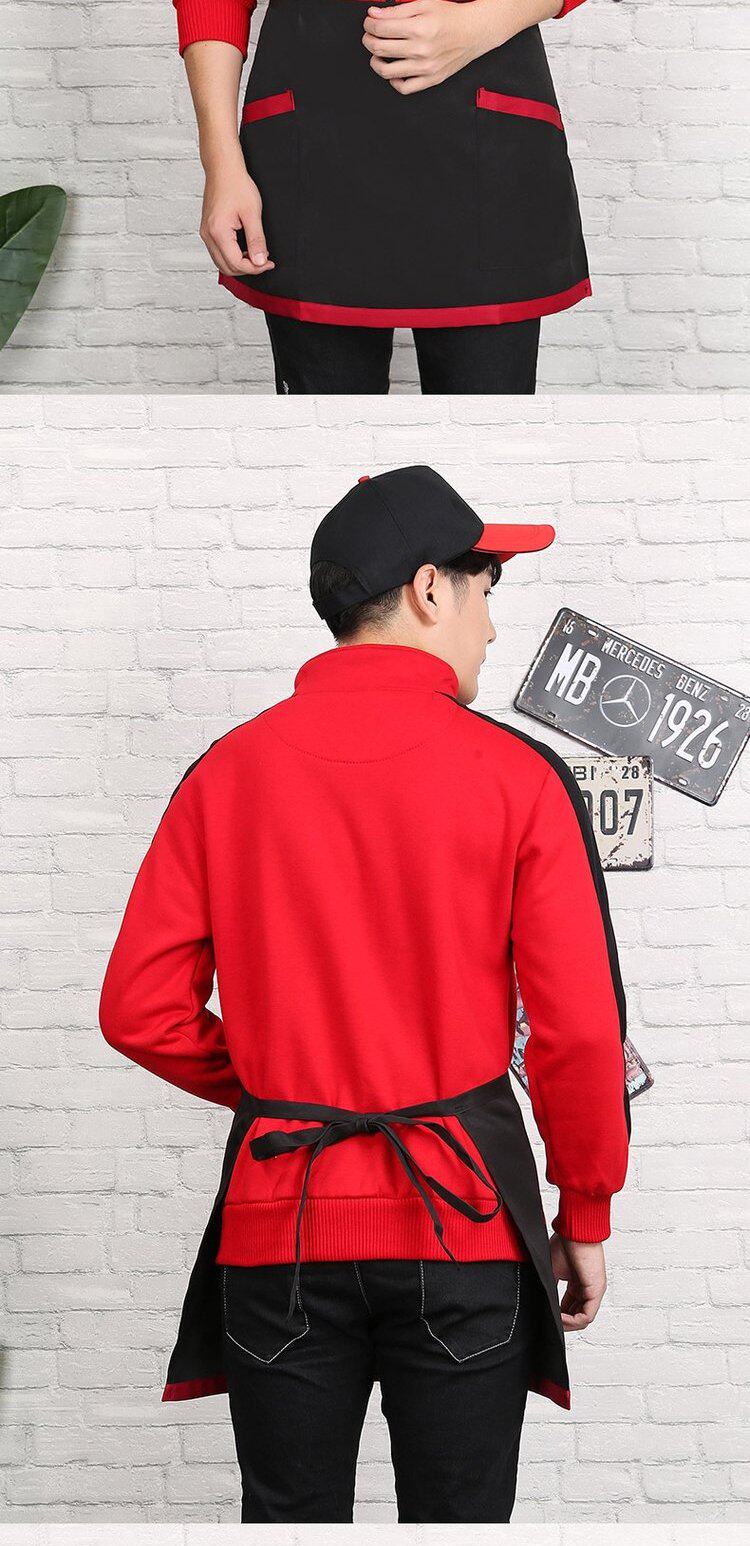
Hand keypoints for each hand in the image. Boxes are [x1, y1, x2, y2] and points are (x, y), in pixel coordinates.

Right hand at [199, 146, 274, 277]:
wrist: (223, 168)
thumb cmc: (236, 184)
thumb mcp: (252, 213)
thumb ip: (257, 240)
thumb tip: (260, 261)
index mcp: (218, 232)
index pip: (236, 263)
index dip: (255, 268)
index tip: (269, 263)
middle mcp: (208, 235)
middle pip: (227, 268)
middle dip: (247, 269)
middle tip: (264, 260)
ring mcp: (206, 233)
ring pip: (221, 262)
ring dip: (239, 264)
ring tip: (255, 254)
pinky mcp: (208, 230)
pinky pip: (218, 253)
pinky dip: (232, 256)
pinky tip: (244, 249)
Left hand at [362, 0, 506, 94]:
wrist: (473, 31)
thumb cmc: (450, 17)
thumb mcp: (424, 4)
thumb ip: (397, 10)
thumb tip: (374, 14)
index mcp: (418, 28)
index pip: (380, 29)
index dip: (369, 24)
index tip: (370, 22)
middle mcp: (421, 50)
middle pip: (379, 49)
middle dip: (369, 40)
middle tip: (370, 35)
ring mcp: (425, 68)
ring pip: (386, 71)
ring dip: (375, 61)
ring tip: (377, 54)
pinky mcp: (430, 80)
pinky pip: (404, 88)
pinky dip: (393, 81)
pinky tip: (393, 69)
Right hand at [549, 1233, 607, 1330]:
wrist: (574, 1230)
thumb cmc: (565, 1242)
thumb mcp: (552, 1269)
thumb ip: (550, 1286)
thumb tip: (540, 1299)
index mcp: (578, 1283)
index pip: (570, 1307)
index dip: (559, 1315)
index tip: (547, 1316)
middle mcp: (588, 1289)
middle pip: (577, 1315)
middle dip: (563, 1322)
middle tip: (549, 1323)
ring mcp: (594, 1290)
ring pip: (582, 1318)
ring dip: (567, 1323)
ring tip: (553, 1321)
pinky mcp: (596, 1290)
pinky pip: (586, 1315)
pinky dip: (573, 1321)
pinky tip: (559, 1317)